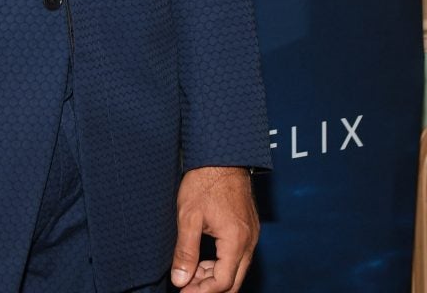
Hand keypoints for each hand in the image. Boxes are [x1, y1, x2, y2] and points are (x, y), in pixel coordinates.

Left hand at [170, 166, 258, 291]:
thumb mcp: (189, 216)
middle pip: (233, 281)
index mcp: (236, 241)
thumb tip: (180, 280)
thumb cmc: (205, 180)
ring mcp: (251, 234)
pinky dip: (221, 263)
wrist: (221, 154)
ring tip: (190, 273)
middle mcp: (249, 241)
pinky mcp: (248, 227)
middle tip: (186, 287)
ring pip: (236, 270)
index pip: (222, 282)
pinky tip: (203, 260)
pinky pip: (238, 256)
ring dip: (214, 276)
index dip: (201, 292)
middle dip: (209, 288)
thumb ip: (185, 251)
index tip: (182, 291)